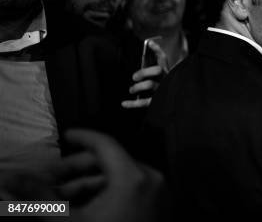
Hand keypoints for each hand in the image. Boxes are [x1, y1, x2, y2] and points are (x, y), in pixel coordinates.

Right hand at [0, 130, 168, 221]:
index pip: (105, 144)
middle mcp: (150, 179)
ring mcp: (156, 193)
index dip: (82, 137)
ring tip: (61, 197)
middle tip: (51, 178)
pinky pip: (130, 189)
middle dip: (77, 169)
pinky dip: (106, 193)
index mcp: (133, 176)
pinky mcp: (156, 206)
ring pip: (118, 177)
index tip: (67, 136)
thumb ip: (42, 198)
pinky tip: (83, 205)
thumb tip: (18, 180)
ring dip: (88, 184)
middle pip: (110, 160)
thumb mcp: (69, 221)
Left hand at [122, 39, 167, 108]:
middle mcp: (166, 79)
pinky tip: (124, 103)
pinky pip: (144, 102)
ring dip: (138, 86)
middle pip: (158, 70)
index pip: (163, 58)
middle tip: (134, 76)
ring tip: (131, 90)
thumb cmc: (161, 90)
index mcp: (165, 72)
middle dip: (144, 71)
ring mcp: (162, 90)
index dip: (157, 49)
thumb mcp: (158, 78)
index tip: (149, 43)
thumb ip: (149, 71)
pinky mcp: (158, 101)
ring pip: (150, 84)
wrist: (172, 106)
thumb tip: (140, 62)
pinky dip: (132, 103)